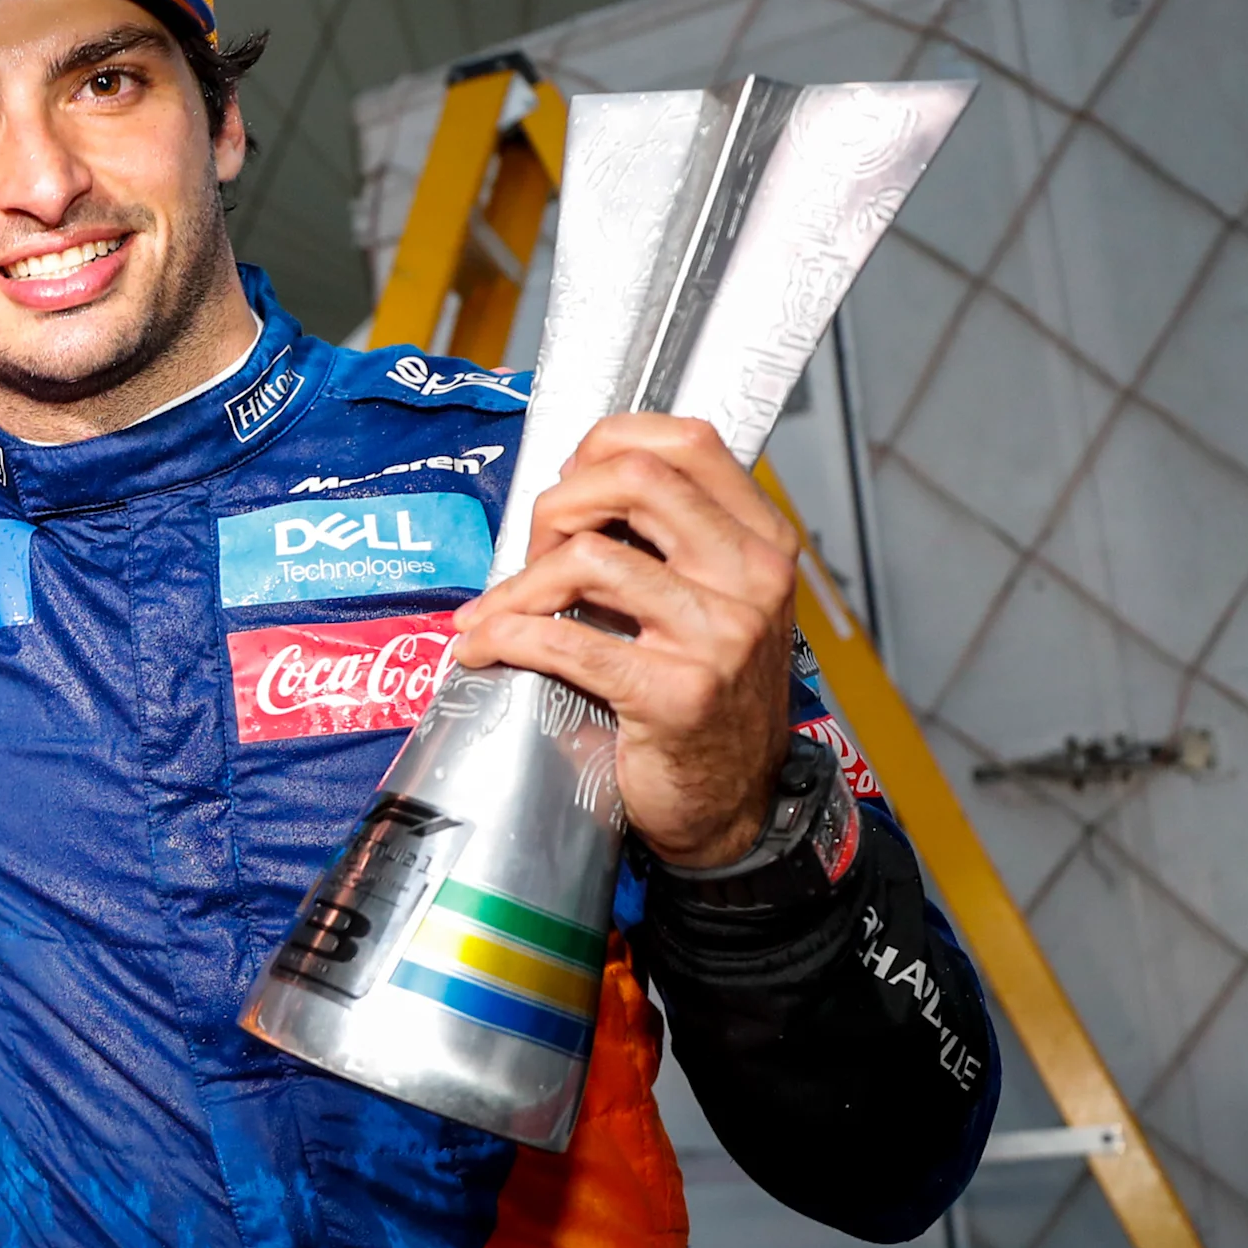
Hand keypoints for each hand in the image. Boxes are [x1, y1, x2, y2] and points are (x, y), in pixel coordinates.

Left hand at [451, 414, 799, 871]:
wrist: (729, 806)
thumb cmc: (705, 698)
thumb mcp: (709, 602)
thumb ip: (665, 542)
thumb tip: (572, 488)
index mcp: (762, 542)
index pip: (688, 441)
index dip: (609, 443)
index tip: (568, 483)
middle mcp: (751, 579)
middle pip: (635, 480)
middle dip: (559, 504)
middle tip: (533, 548)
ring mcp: (720, 635)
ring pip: (590, 558)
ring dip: (520, 584)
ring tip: (499, 612)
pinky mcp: (677, 692)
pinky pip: (567, 640)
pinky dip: (506, 637)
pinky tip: (484, 648)